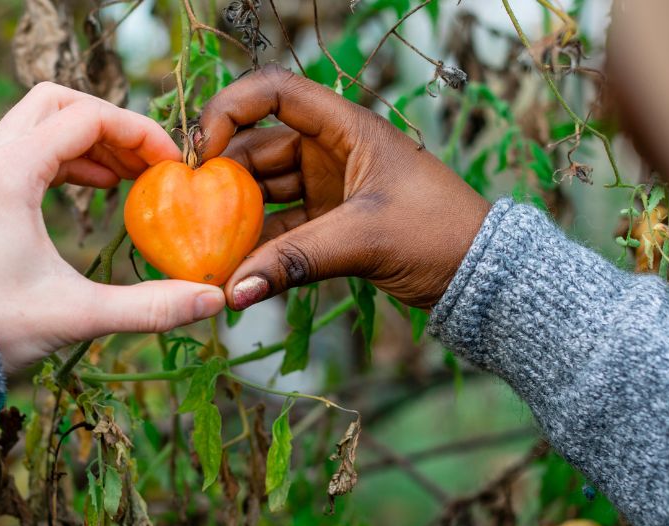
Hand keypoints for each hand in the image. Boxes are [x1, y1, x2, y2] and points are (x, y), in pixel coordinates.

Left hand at [0, 83, 224, 370]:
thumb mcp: (77, 315)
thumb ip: (150, 306)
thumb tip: (213, 300)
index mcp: (11, 173)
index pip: (87, 117)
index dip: (139, 133)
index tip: (171, 166)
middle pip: (58, 101)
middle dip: (110, 124)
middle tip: (147, 162)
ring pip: (38, 121)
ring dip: (87, 140)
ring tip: (128, 178)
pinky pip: (23, 148)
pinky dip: (62, 157)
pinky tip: (93, 189)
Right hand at [197, 66, 491, 310]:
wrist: (482, 276)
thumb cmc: (440, 234)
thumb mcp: (365, 239)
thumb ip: (295, 261)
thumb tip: (234, 291)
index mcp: (345, 127)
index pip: (274, 92)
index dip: (230, 110)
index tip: (201, 151)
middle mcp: (330, 150)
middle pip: (257, 146)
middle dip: (220, 176)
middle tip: (186, 212)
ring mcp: (327, 186)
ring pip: (263, 191)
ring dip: (233, 216)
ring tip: (203, 247)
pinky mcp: (329, 224)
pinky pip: (279, 228)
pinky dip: (257, 247)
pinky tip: (233, 272)